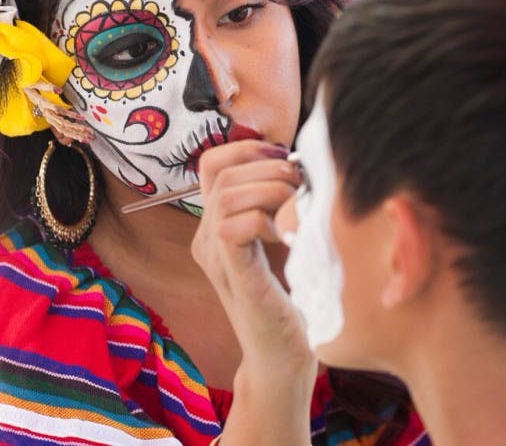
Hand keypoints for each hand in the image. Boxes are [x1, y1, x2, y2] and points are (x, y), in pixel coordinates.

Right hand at [191, 139, 313, 383]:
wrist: (282, 356)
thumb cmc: (290, 297)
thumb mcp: (280, 239)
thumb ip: (276, 204)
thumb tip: (296, 161)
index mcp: (213, 224)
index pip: (212, 162)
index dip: (246, 149)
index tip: (283, 158)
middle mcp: (205, 238)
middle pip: (221, 172)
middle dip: (268, 166)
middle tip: (299, 185)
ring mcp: (215, 258)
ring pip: (225, 195)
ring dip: (269, 190)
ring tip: (295, 207)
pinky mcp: (234, 276)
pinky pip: (233, 227)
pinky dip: (266, 220)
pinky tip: (287, 235)